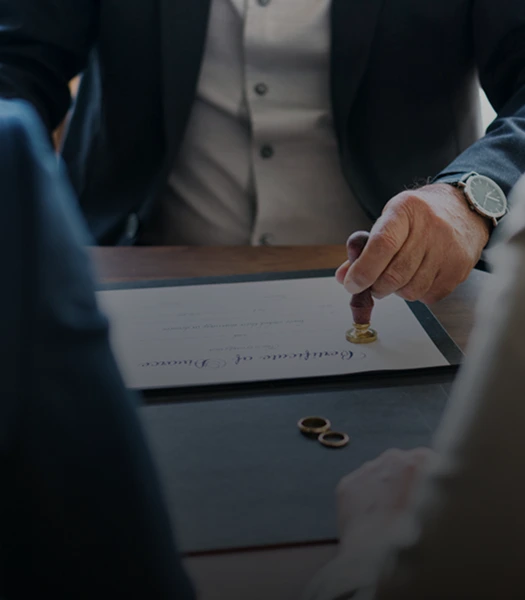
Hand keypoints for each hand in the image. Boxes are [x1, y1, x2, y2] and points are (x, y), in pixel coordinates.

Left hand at [335, 184, 489, 303]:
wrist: (463, 209)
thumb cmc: (419, 217)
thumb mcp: (389, 222)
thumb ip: (365, 250)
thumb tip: (343, 277)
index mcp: (405, 210)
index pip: (382, 245)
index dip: (363, 270)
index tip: (351, 284)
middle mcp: (430, 227)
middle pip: (395, 274)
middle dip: (377, 287)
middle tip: (373, 285)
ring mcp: (448, 248)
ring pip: (411, 290)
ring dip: (397, 291)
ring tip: (399, 277)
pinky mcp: (459, 267)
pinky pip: (429, 296)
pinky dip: (417, 294)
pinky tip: (418, 277)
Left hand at [336, 448, 434, 553]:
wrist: (380, 554)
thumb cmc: (417, 535)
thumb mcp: (443, 511)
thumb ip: (438, 491)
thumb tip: (436, 492)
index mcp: (421, 460)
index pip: (429, 462)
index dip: (429, 481)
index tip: (428, 497)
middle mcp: (392, 456)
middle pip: (402, 464)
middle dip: (404, 481)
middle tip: (408, 508)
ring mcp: (367, 468)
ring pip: (379, 474)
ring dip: (384, 488)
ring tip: (388, 517)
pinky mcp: (347, 483)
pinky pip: (359, 486)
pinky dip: (364, 498)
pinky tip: (371, 519)